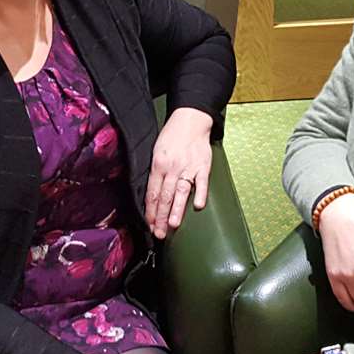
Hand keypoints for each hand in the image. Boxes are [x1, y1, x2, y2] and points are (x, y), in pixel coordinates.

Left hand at [146, 107, 213, 239]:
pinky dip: (200, 194)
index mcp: (158, 164)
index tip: (149, 225)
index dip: (150, 211)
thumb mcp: (156, 151)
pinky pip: (202, 183)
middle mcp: (172, 168)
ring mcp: (189, 167)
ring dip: (177, 210)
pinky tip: (198, 207)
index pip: (152, 193)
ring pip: (181, 192)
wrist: (191, 119)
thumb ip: (155, 173)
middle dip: (161, 217)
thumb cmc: (171, 136)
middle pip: (165, 196)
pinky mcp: (203, 166)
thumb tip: (151, 195)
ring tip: (173, 226)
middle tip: (159, 233)